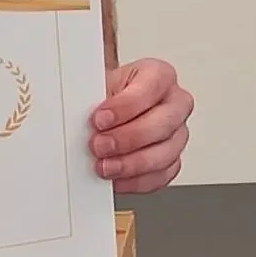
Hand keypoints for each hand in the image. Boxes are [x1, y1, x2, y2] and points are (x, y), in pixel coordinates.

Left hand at [89, 58, 191, 193]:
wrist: (110, 114)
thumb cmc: (109, 97)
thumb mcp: (100, 85)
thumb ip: (95, 95)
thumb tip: (78, 110)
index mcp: (160, 75)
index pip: (152, 87)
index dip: (125, 105)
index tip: (100, 119)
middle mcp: (175, 103)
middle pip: (163, 123)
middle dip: (128, 138)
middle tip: (100, 145)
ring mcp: (177, 133)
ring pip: (165, 153)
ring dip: (131, 164)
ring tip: (105, 166)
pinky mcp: (173, 160)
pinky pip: (162, 175)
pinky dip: (137, 180)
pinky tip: (118, 178)